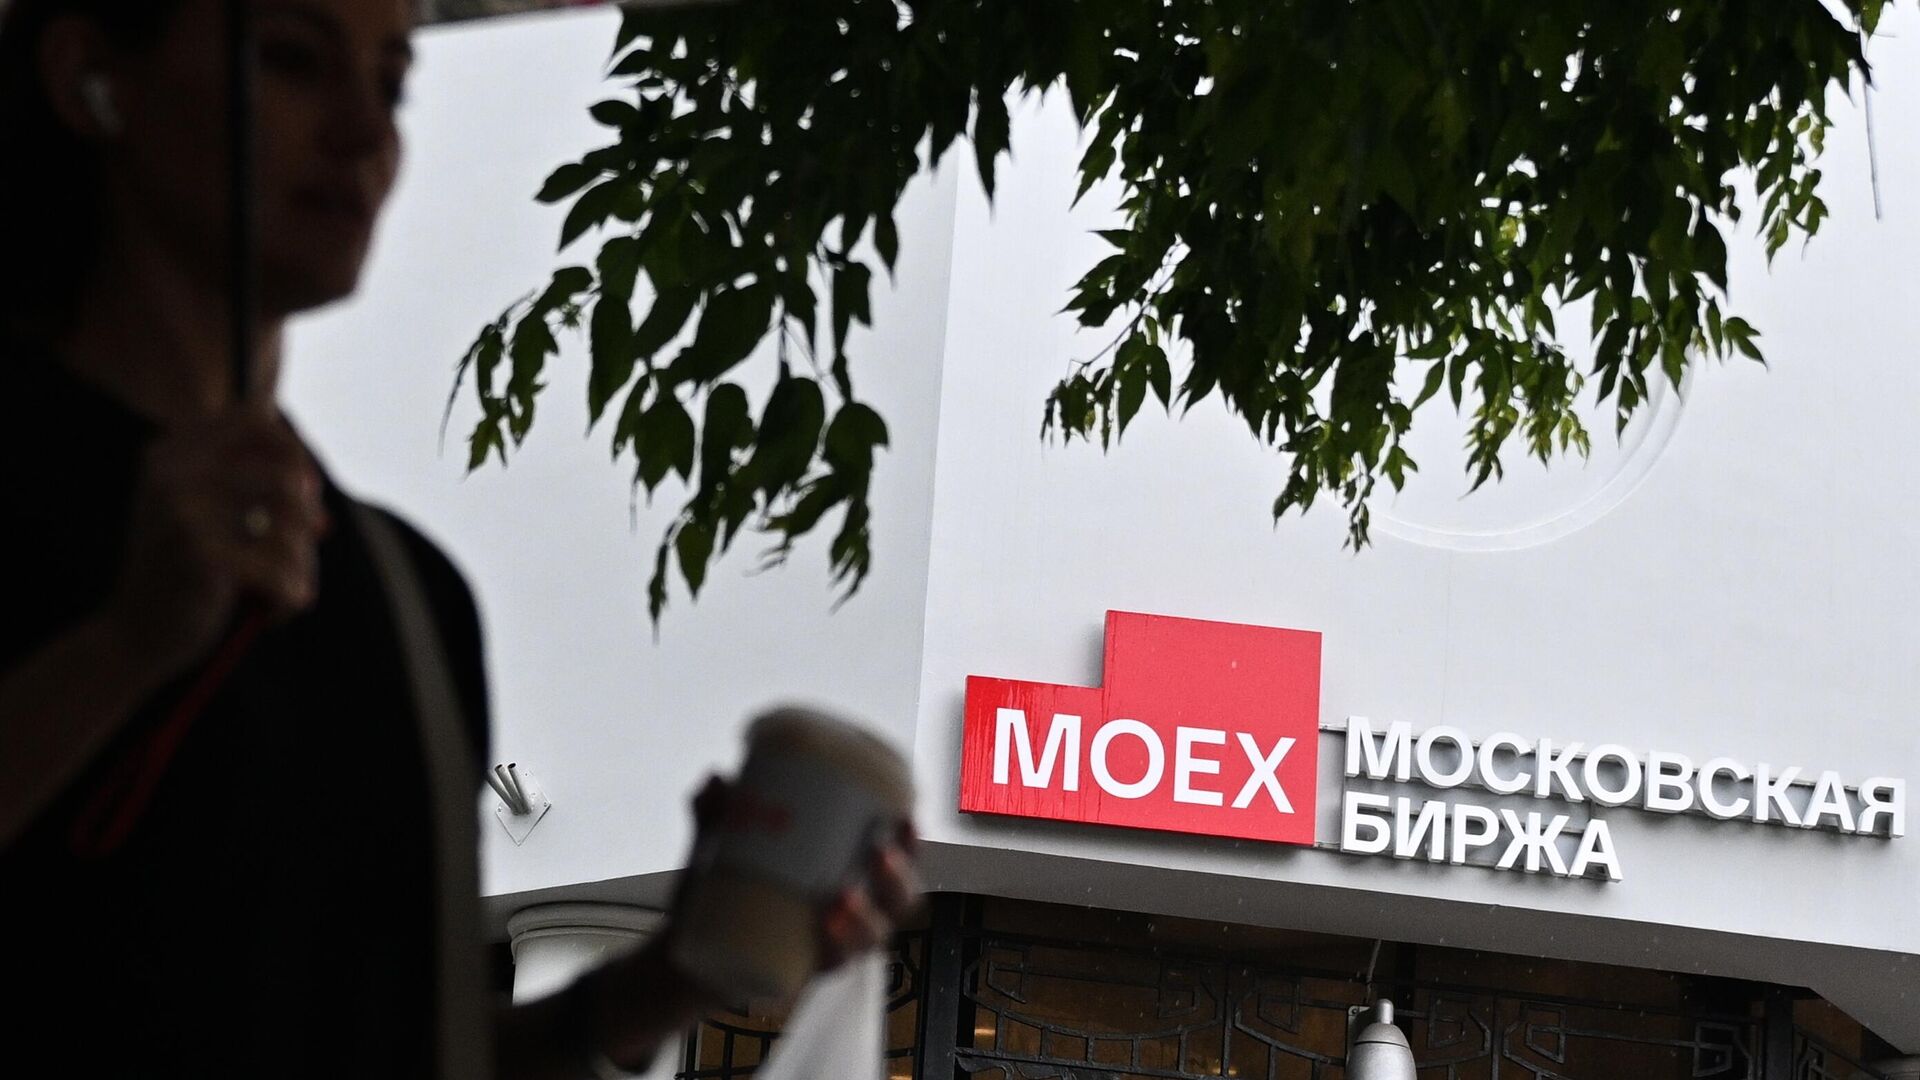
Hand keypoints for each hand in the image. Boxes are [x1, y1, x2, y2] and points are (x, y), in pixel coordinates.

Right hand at [101, 407, 328, 681]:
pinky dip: (292, 596)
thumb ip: (245, 485)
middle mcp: (171, 471)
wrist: (135, 636)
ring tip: (288, 590)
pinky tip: (276, 613)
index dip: (294, 452)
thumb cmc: (186, 575)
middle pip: (286, 479)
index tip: (307, 491)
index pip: (255, 421)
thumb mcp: (206, 516)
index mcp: (171, 453)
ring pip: (291, 527)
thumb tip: (310, 483)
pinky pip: (281, 569)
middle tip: (310, 545)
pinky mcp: (196, 553)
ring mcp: (180, 509)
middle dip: (309, 519)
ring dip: (302, 565)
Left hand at [686, 775, 924, 972]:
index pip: (896, 854)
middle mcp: (852, 906)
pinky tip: (826, 933)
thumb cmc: (726, 887)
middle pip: (899, 897)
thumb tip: (714, 780)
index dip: (910, 840)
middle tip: (878, 853)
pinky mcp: (811, 967)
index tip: (905, 817)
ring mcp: (835, 940)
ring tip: (842, 897)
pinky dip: (838, 948)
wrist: (693, 951)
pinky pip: (838, 963)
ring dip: (867, 916)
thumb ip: (716, 813)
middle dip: (898, 876)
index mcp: (846, 867)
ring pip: (875, 933)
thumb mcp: (721, 844)